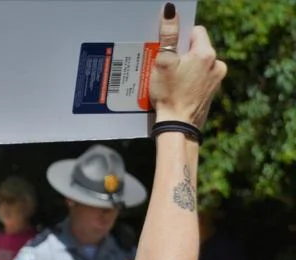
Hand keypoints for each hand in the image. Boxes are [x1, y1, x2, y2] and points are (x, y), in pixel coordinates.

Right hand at [149, 6, 226, 126]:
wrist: (178, 127)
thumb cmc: (169, 94)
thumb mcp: (163, 62)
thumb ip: (168, 35)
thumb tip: (170, 10)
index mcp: (207, 53)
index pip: (195, 31)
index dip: (180, 38)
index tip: (169, 50)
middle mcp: (217, 64)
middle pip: (197, 49)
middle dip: (181, 55)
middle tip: (166, 68)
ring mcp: (217, 79)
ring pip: (198, 64)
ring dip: (185, 69)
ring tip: (170, 81)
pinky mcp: (212, 92)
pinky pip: (200, 78)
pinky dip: (189, 81)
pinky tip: (177, 90)